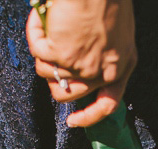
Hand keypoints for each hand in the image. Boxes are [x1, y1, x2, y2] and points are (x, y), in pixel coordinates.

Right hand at [26, 0, 136, 126]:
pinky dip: (35, 33)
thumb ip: (101, 55)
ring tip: (49, 26)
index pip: (107, 105)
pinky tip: (43, 18)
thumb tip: (71, 72)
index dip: (88, 117)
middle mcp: (104, 71)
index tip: (72, 121)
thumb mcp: (115, 34)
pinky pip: (37, 51)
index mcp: (122, 66)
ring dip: (42, 50)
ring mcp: (82, 67)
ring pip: (47, 73)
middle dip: (52, 77)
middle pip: (68, 94)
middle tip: (48, 56)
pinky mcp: (61, 55)